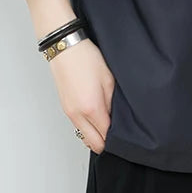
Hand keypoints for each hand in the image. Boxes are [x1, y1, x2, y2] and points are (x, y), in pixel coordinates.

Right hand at [48, 38, 114, 152]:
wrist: (66, 49)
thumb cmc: (86, 59)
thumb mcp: (108, 80)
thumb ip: (112, 103)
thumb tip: (116, 119)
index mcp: (91, 108)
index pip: (106, 137)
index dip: (117, 139)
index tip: (125, 134)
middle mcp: (77, 115)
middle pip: (93, 143)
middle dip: (106, 142)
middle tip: (118, 132)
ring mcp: (69, 113)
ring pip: (84, 136)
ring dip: (96, 135)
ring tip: (107, 121)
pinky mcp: (65, 108)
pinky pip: (78, 127)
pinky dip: (87, 127)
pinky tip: (96, 115)